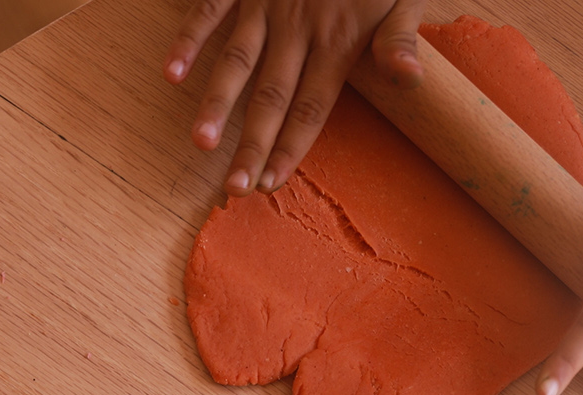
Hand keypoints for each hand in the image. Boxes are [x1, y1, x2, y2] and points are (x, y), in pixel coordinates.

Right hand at [164, 0, 425, 195]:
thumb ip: (400, 38)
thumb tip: (409, 80)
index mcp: (338, 39)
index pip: (311, 107)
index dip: (290, 148)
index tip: (270, 184)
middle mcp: (299, 28)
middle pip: (272, 96)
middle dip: (252, 144)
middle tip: (235, 188)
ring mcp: (266, 4)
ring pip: (238, 59)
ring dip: (218, 101)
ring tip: (202, 142)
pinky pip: (211, 9)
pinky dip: (190, 39)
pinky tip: (173, 73)